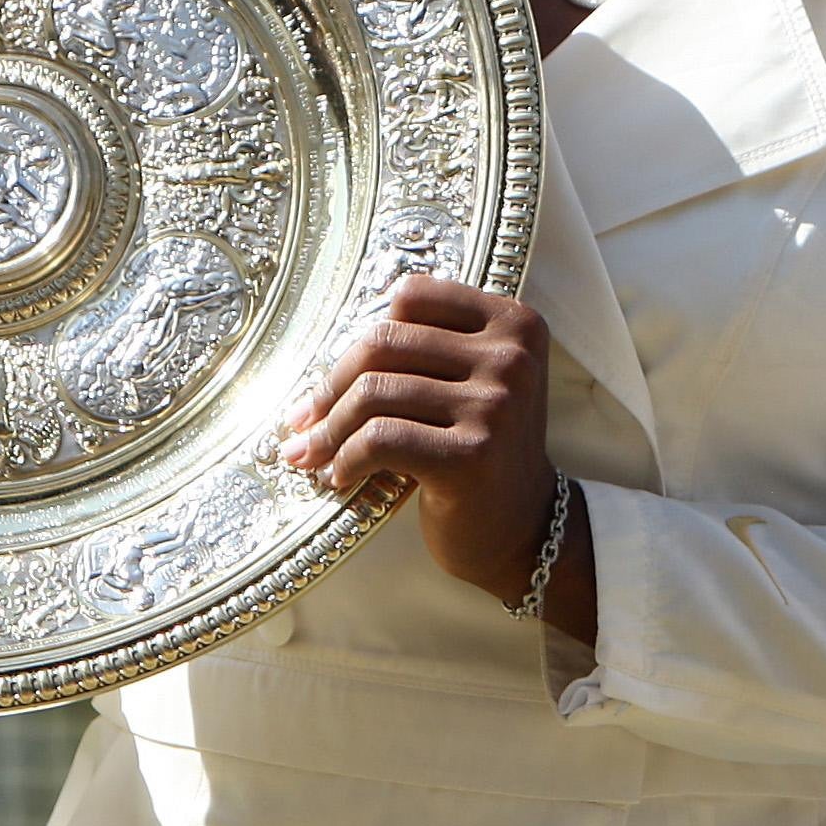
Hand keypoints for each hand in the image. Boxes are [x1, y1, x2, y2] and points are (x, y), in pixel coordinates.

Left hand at [277, 275, 565, 609]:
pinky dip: (347, 457)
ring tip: (312, 453)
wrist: (521, 527)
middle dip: (332, 386)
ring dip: (329, 429)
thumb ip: (425, 349)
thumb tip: (322, 360)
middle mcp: (512, 358)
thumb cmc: (482, 448)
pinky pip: (380, 439)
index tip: (340, 377)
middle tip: (304, 421)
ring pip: (374, 392)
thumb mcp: (473, 383)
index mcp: (515, 324)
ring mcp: (496, 406)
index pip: (413, 298)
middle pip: (386, 342)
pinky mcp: (472, 455)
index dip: (365, 336)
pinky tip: (342, 475)